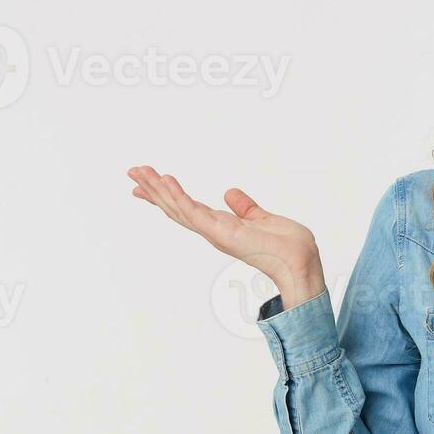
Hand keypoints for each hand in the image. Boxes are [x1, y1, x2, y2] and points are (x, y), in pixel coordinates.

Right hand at [126, 165, 324, 308]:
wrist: (300, 261)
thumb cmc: (288, 246)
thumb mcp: (263, 219)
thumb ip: (245, 208)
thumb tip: (230, 193)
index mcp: (222, 226)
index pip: (188, 208)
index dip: (168, 195)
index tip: (149, 181)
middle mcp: (214, 230)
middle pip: (176, 207)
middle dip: (154, 190)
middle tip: (133, 172)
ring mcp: (215, 232)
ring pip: (179, 208)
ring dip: (158, 190)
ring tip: (140, 171)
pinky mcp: (220, 232)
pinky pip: (193, 211)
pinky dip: (178, 197)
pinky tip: (166, 182)